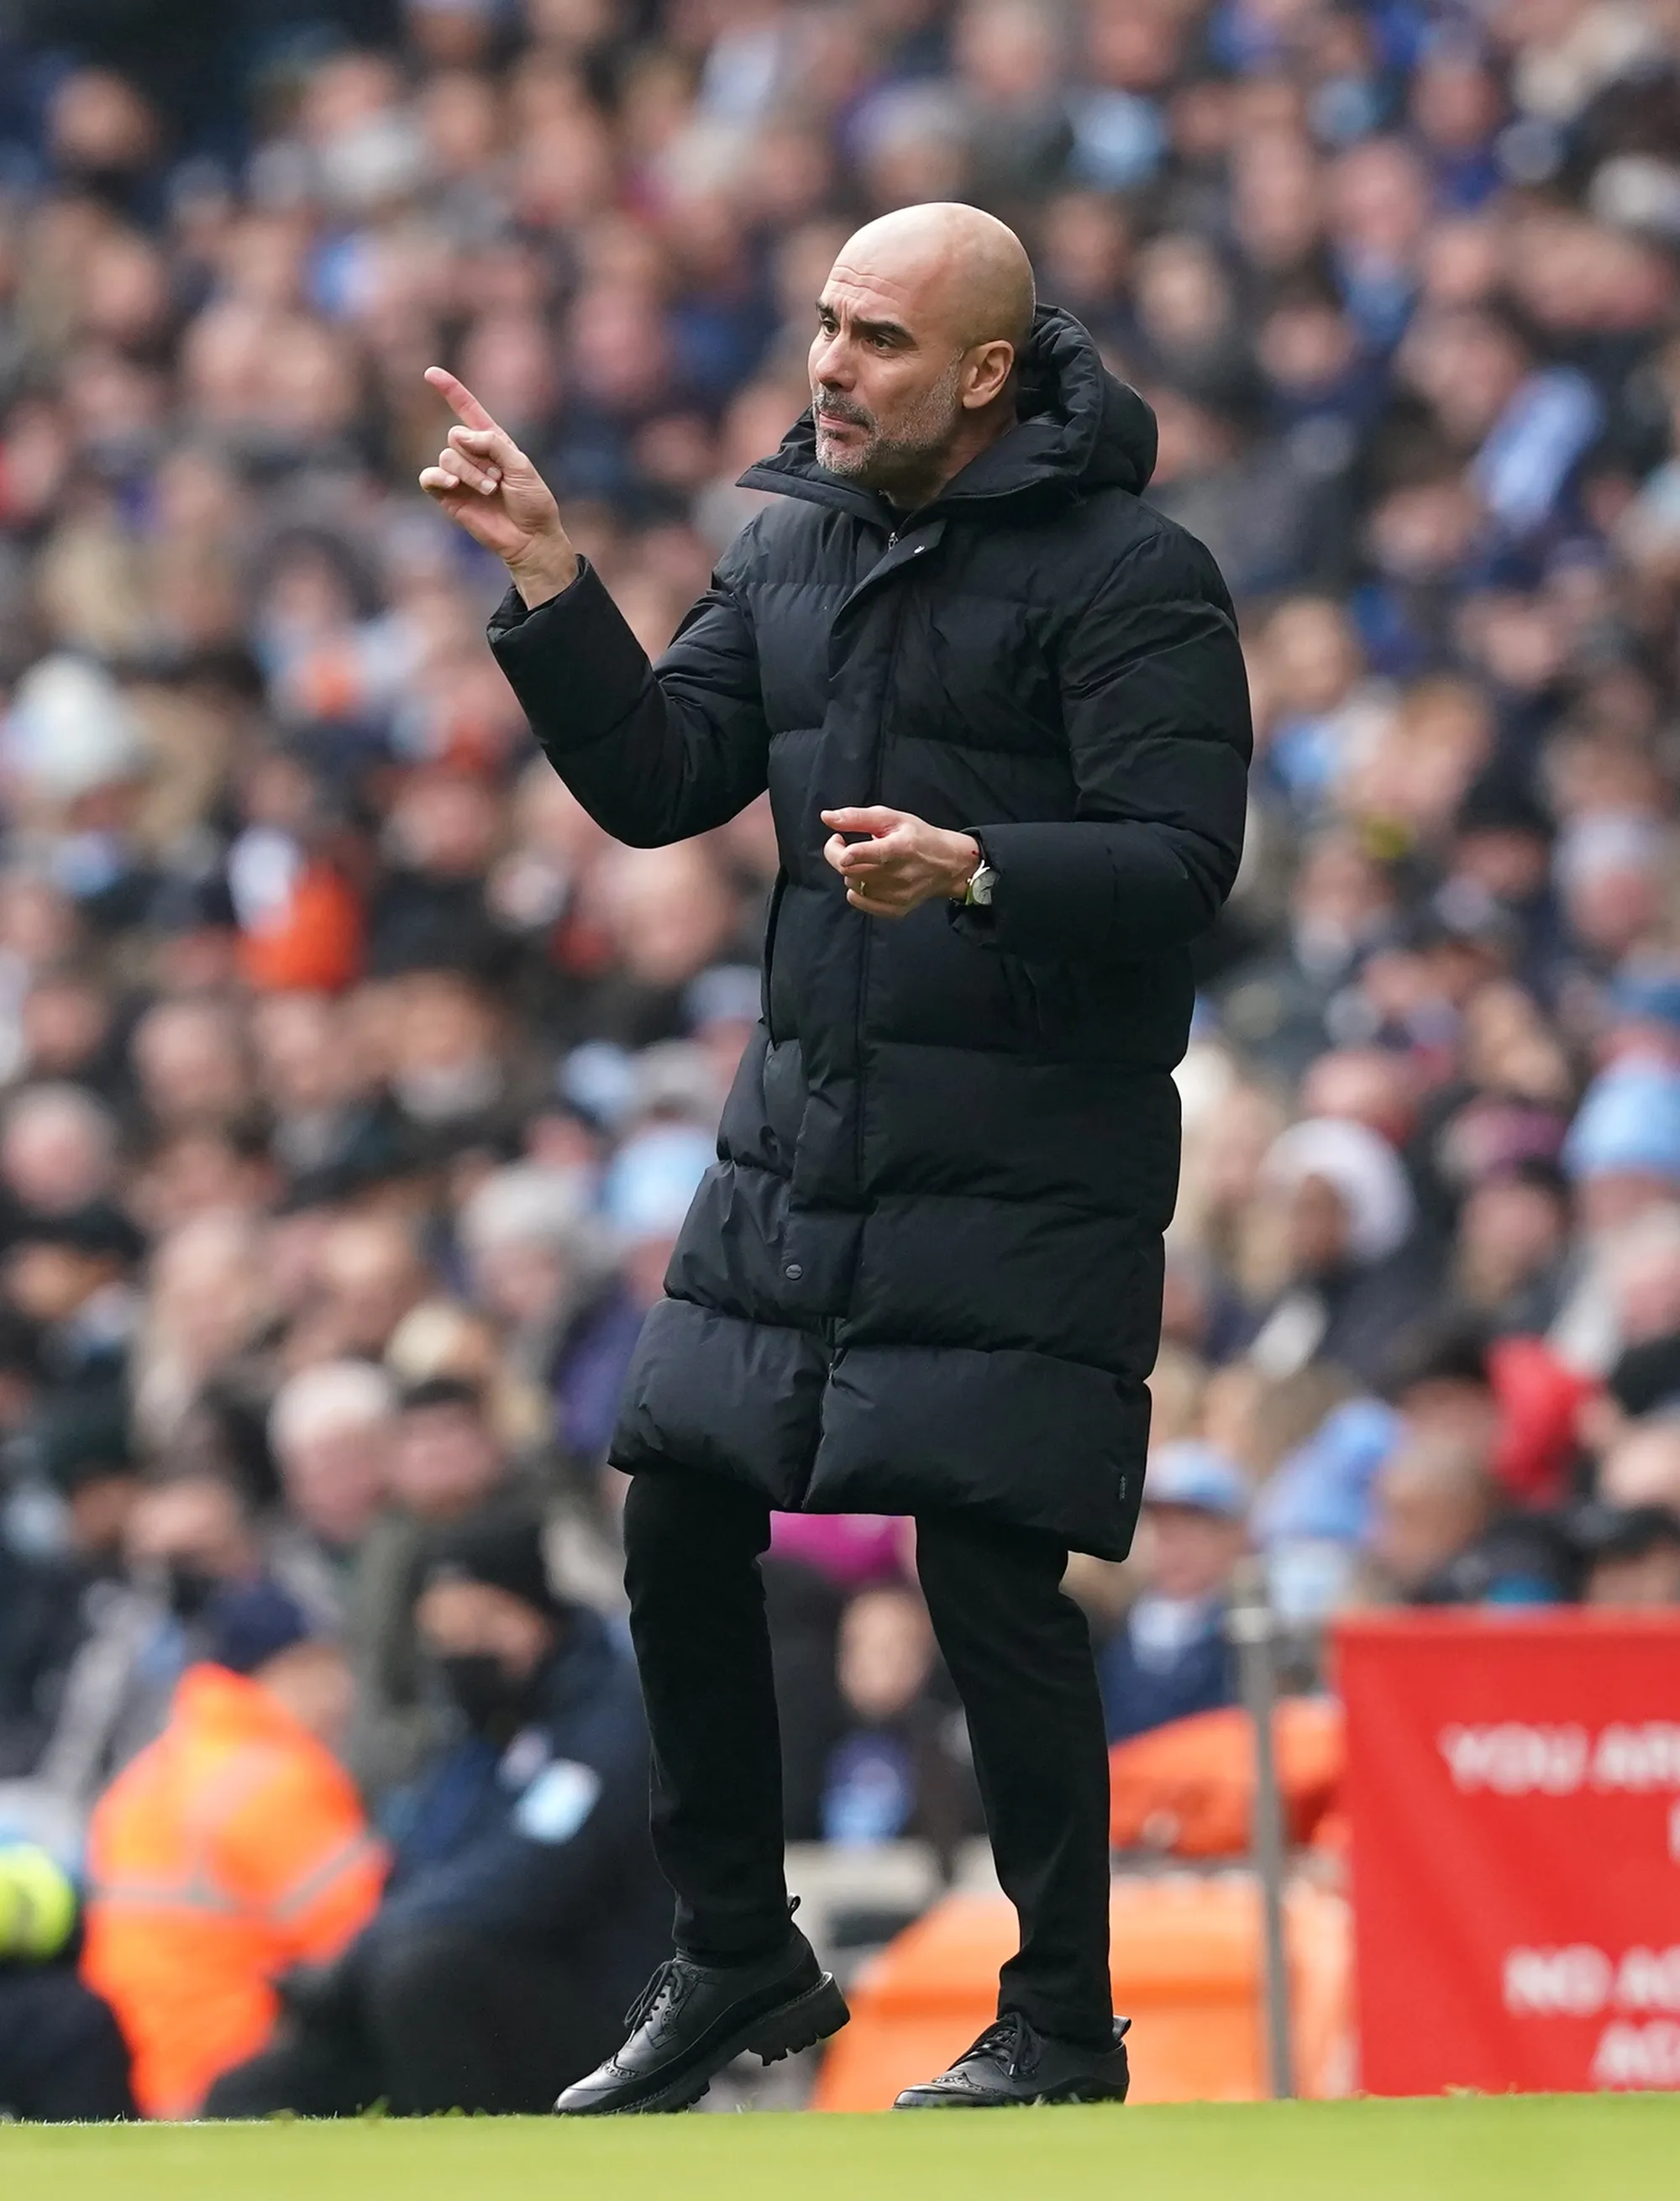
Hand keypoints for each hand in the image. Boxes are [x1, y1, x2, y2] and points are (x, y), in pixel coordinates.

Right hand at [419, 367, 578, 606]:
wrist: (530, 538)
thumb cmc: (533, 502)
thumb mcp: (521, 466)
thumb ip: (493, 444)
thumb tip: (459, 434)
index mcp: (493, 441)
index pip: (467, 410)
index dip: (450, 390)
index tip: (431, 373)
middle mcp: (472, 455)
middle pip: (455, 436)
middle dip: (476, 455)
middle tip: (498, 478)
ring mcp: (459, 476)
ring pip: (447, 457)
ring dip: (469, 473)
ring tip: (491, 490)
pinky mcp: (448, 496)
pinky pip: (429, 477)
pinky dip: (438, 478)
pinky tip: (452, 485)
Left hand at [821, 807, 978, 917]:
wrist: (949, 864)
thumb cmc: (918, 837)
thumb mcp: (892, 818)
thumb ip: (857, 817)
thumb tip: (826, 817)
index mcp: (898, 848)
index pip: (862, 855)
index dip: (842, 851)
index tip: (838, 840)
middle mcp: (898, 875)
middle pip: (849, 871)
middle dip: (839, 855)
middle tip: (845, 845)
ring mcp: (897, 895)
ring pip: (853, 886)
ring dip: (851, 872)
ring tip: (864, 861)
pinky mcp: (897, 909)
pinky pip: (861, 903)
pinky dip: (857, 891)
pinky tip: (868, 879)